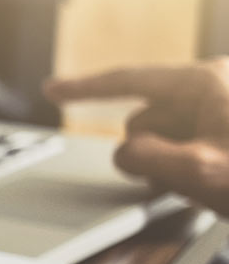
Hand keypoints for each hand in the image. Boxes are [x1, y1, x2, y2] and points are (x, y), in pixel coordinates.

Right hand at [46, 59, 228, 213]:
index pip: (127, 81)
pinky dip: (187, 164)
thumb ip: (145, 159)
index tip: (51, 90)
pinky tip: (214, 181)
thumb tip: (123, 154)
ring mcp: (222, 105)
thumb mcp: (200, 171)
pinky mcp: (227, 126)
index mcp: (205, 81)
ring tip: (212, 182)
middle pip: (146, 120)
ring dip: (173, 163)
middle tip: (188, 178)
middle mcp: (214, 84)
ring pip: (164, 135)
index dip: (84, 88)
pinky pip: (186, 142)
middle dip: (151, 152)